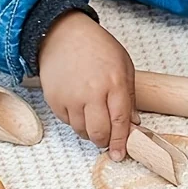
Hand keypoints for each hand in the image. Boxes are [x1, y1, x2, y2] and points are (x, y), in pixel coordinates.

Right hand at [38, 11, 136, 159]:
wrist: (63, 34)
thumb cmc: (96, 46)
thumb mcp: (123, 66)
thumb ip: (130, 96)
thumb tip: (132, 123)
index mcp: (114, 83)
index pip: (120, 122)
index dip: (121, 141)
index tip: (120, 154)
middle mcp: (92, 93)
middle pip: (99, 133)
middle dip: (105, 141)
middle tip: (107, 139)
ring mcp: (71, 97)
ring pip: (82, 131)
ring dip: (89, 132)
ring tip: (93, 117)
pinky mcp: (55, 100)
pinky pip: (67, 123)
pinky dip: (75, 122)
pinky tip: (79, 107)